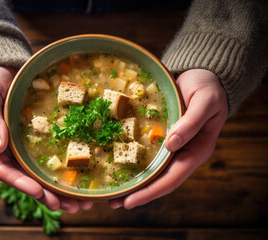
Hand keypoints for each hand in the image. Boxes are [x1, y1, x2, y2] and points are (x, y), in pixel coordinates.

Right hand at [0, 66, 91, 212]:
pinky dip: (54, 173)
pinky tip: (72, 182)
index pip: (1, 168)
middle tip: (66, 207)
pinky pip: (40, 160)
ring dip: (53, 190)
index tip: (38, 192)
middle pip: (21, 178)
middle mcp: (0, 150)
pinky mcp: (26, 142)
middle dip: (43, 194)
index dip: (20, 182)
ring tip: (75, 203)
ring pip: (33, 174)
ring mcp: (14, 148)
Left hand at [109, 69, 227, 208]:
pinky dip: (133, 161)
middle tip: (114, 203)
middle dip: (138, 193)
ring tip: (112, 193)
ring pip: (151, 169)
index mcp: (196, 151)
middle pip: (159, 179)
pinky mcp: (161, 136)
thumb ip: (191, 122)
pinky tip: (117, 163)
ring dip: (133, 181)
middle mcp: (182, 153)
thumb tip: (171, 144)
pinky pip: (147, 152)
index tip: (130, 201)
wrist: (203, 76)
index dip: (151, 191)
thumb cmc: (208, 89)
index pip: (172, 179)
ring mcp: (172, 146)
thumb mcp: (205, 101)